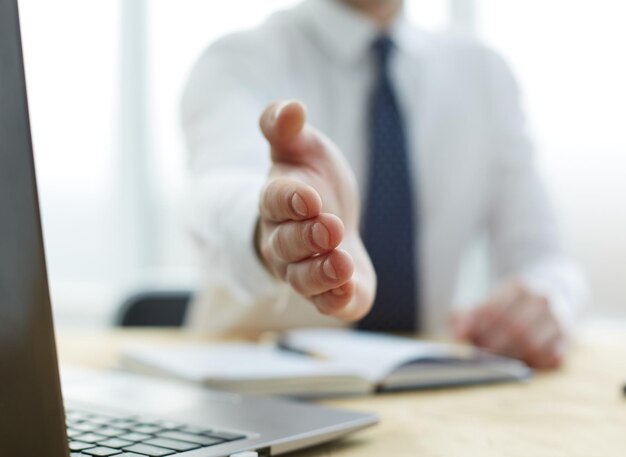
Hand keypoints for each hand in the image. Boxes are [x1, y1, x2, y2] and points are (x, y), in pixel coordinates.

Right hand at [256, 100, 375, 319]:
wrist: (324, 219)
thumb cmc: (310, 181)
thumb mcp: (300, 147)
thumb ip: (286, 128)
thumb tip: (291, 106)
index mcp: (277, 201)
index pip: (274, 201)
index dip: (288, 200)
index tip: (308, 197)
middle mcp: (283, 240)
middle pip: (286, 244)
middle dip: (307, 238)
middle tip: (330, 227)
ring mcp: (303, 269)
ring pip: (303, 279)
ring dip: (320, 274)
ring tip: (341, 265)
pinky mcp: (331, 291)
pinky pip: (328, 303)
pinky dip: (337, 301)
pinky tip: (349, 293)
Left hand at [451, 280, 565, 368]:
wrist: (555, 291)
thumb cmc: (512, 304)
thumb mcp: (491, 301)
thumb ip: (467, 316)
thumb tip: (457, 335)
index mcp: (518, 286)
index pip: (493, 311)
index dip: (476, 329)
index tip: (465, 339)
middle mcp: (541, 299)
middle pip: (513, 329)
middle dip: (492, 345)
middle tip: (480, 353)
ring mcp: (557, 317)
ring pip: (532, 344)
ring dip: (510, 356)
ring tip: (498, 359)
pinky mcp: (568, 336)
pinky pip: (551, 356)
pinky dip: (534, 363)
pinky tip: (521, 362)